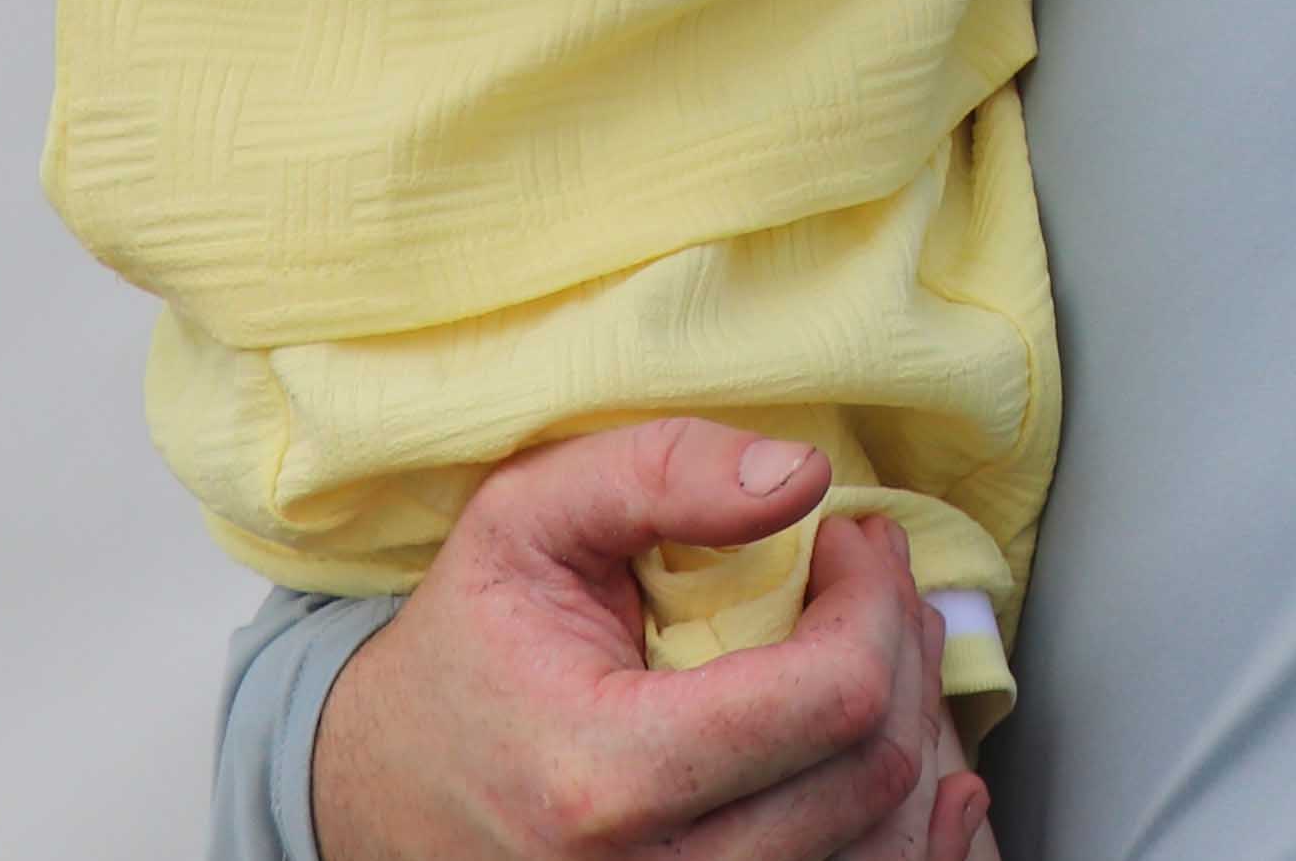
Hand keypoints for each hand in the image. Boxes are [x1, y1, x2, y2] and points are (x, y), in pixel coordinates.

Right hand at [311, 420, 991, 860]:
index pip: (835, 698)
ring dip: (912, 728)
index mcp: (606, 774)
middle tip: (868, 579)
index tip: (847, 541)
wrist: (380, 785)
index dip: (874, 601)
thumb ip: (665, 471)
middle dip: (902, 649)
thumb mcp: (528, 515)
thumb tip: (805, 477)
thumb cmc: (468, 643)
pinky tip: (915, 766)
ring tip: (871, 645)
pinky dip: (910, 831)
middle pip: (872, 774)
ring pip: (883, 847)